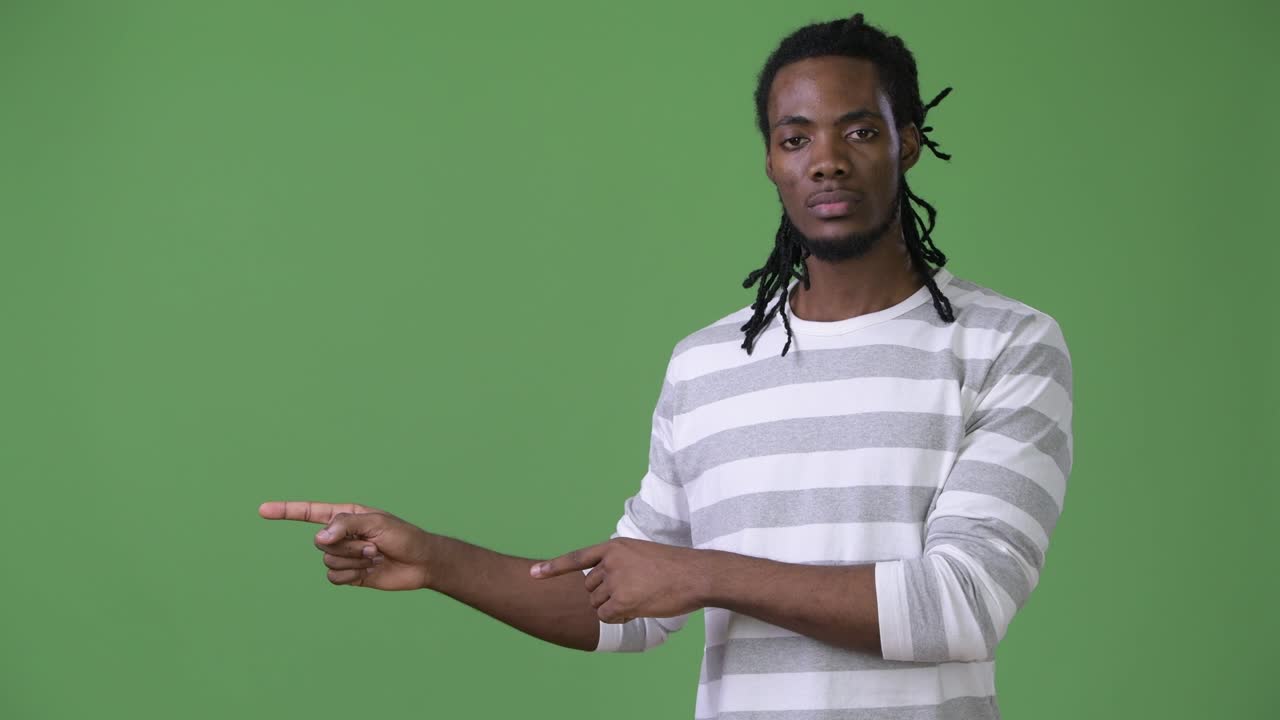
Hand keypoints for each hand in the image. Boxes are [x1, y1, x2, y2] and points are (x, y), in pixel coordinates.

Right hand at [258, 501, 434, 590]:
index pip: (309, 512)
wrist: (420, 562)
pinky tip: (371, 570)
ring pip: (328, 561)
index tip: (262, 510)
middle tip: (374, 544)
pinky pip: (334, 578)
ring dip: (354, 561)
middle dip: (349, 546)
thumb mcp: (376, 523)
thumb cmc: (403, 536)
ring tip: (375, 556)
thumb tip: (318, 538)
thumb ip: (346, 526)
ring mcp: (343, 555)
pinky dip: (352, 575)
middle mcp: (340, 535)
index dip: (285, 511)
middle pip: (322, 543)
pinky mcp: (349, 574)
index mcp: (345, 516)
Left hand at [529, 537, 709, 623]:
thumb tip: (600, 584)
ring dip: (613, 607)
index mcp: (614, 547)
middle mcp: (610, 562)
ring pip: (598, 604)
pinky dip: (619, 618)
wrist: (695, 575)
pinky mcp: (622, 601)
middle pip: (590, 588)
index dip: (553, 568)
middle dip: (605, 595)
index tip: (533, 575)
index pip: (577, 558)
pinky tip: (638, 610)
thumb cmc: (673, 567)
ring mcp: (616, 581)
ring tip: (640, 598)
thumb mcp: (640, 553)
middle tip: (633, 593)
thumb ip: (618, 563)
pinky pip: (607, 617)